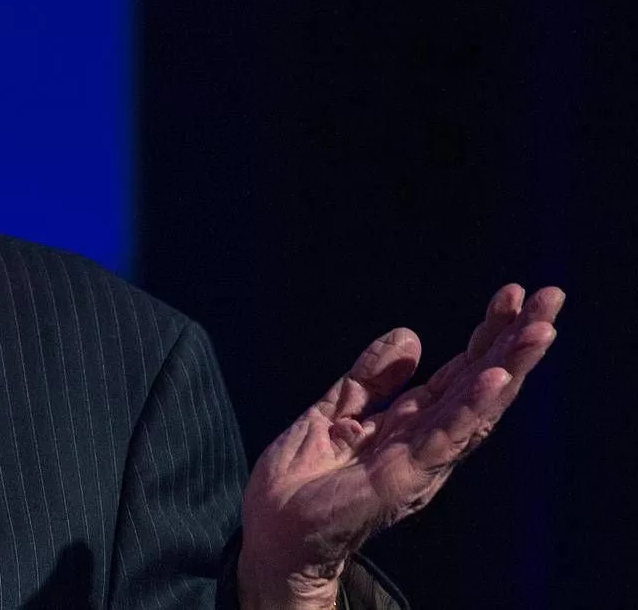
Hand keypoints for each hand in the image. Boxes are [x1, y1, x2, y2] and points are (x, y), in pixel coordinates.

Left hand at [236, 284, 563, 609]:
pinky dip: (472, 409)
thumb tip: (412, 335)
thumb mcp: (336, 410)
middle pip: (481, 384)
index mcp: (411, 422)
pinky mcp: (404, 479)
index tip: (512, 294)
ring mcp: (420, 460)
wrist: (271, 528)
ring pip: (476, 407)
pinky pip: (445, 439)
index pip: (461, 372)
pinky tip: (495, 380)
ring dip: (510, 368)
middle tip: (551, 297)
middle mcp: (427, 440)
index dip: (487, 334)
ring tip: (540, 330)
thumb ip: (371, 378)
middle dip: (515, 341)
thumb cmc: (301, 478)